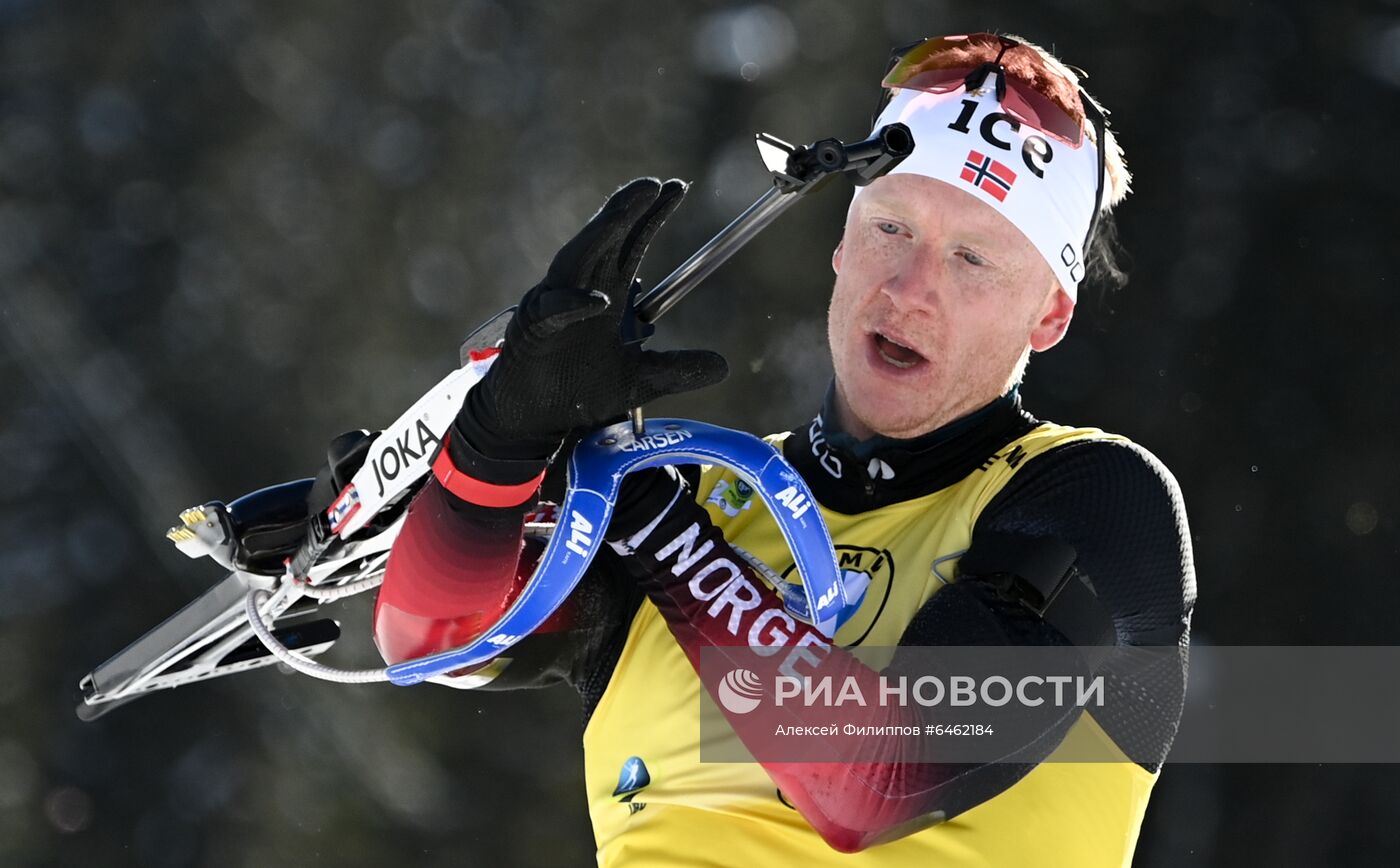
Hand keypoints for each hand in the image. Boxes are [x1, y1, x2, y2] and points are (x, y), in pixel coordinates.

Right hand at [459, 178, 727, 460]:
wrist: (536, 421)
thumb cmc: (580, 391)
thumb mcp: (641, 381)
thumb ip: (678, 370)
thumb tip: (723, 366)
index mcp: (606, 294)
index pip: (631, 244)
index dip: (651, 216)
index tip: (676, 187)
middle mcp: (580, 290)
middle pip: (605, 240)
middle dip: (627, 210)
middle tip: (654, 185)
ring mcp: (554, 307)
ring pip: (576, 261)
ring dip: (601, 234)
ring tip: (626, 210)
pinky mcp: (533, 332)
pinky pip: (554, 311)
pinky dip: (576, 304)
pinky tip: (601, 301)